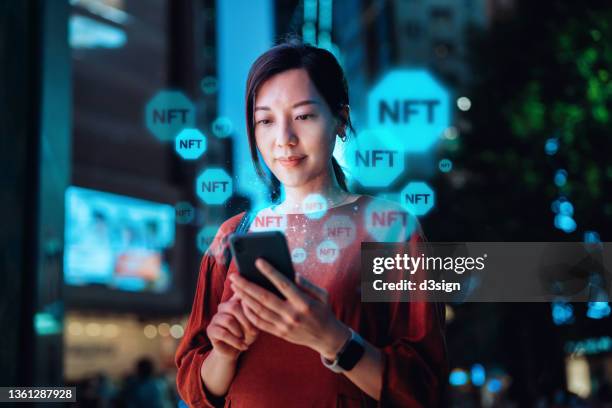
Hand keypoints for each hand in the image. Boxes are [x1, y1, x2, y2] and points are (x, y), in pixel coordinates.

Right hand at [206, 293, 258, 360]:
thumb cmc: (247, 335)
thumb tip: (250, 304)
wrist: (235, 351)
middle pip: (233, 307)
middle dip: (245, 320)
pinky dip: (235, 341)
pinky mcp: (210, 330)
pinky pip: (223, 333)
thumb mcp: (254, 325)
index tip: (253, 301)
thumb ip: (253, 314)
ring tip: (245, 339)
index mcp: (234, 302)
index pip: (238, 294)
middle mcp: (223, 307)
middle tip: (254, 332)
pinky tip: (243, 347)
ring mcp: (215, 318)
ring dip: (239, 332)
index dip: (244, 294)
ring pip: (228, 320)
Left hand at [229, 259, 349, 359]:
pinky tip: (242, 303)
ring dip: (244, 297)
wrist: (326, 338)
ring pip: (258, 310)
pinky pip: (259, 323)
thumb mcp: (322, 294)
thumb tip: (291, 273)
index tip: (258, 261)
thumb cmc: (323, 311)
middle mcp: (292, 314)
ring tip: (235, 287)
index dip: (270, 272)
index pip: (283, 284)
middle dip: (246, 286)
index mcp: (303, 302)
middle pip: (264, 298)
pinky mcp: (279, 334)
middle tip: (234, 276)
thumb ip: (307, 283)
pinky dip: (249, 313)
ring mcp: (284, 326)